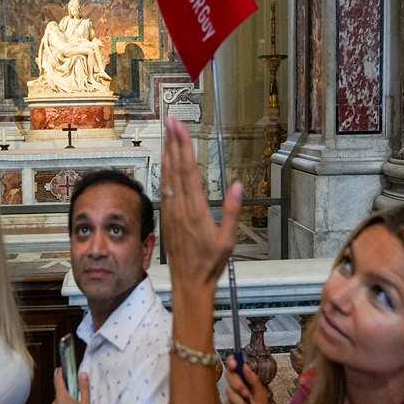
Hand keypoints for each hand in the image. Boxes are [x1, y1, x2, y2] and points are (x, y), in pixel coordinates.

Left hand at [161, 118, 242, 291]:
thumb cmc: (211, 263)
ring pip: (167, 175)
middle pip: (175, 168)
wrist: (189, 282)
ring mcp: (171, 211)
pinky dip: (164, 170)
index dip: (184, 148)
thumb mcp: (228, 239)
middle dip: (173, 142)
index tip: (181, 128)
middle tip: (171, 120)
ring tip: (167, 133)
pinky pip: (164, 187)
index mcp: (196, 210)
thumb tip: (238, 186)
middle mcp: (180, 207)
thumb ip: (233, 211)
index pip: (189, 171)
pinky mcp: (167, 216)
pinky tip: (165, 161)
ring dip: (167, 153)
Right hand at [224, 355, 277, 403]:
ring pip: (229, 394)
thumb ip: (253, 381)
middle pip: (230, 378)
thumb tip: (245, 365)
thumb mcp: (262, 397)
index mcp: (247, 382)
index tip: (233, 362)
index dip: (232, 362)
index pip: (236, 367)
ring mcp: (232, 399)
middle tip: (247, 395)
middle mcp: (238, 388)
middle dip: (238, 386)